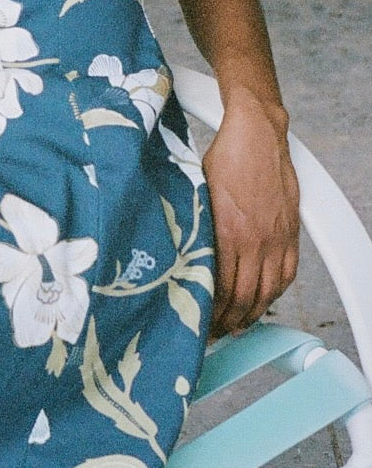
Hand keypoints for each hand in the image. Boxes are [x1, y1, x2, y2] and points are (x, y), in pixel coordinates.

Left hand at [201, 86, 299, 336]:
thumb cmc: (222, 158)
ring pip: (268, 291)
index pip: (220, 287)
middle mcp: (256, 240)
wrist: (257, 133)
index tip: (199, 323)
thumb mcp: (195, 192)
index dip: (210, 312)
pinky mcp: (290, 232)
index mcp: (228, 232)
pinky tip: (262, 301)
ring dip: (252, 314)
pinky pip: (286, 274)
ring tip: (236, 325)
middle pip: (245, 297)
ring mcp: (277, 238)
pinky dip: (274, 293)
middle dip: (228, 322)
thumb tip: (177, 255)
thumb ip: (194, 226)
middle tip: (214, 333)